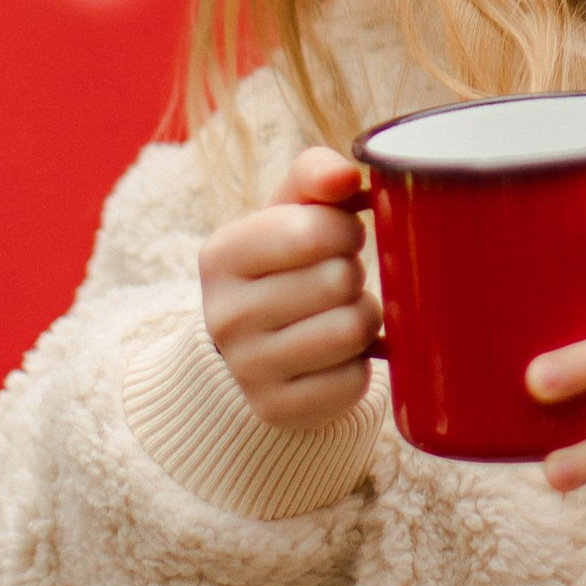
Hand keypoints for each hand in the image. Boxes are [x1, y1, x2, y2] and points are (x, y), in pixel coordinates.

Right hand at [199, 151, 382, 429]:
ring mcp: (247, 368)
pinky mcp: (277, 409)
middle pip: (339, 280)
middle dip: (353, 274)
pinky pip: (354, 381)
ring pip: (351, 330)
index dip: (347, 229)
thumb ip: (316, 175)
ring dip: (364, 318)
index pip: (315, 231)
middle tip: (338, 279)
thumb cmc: (283, 263)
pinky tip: (337, 355)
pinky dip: (360, 364)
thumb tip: (348, 176)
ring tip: (342, 312)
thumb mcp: (288, 211)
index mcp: (222, 255)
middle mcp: (225, 315)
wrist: (247, 348)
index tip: (341, 236)